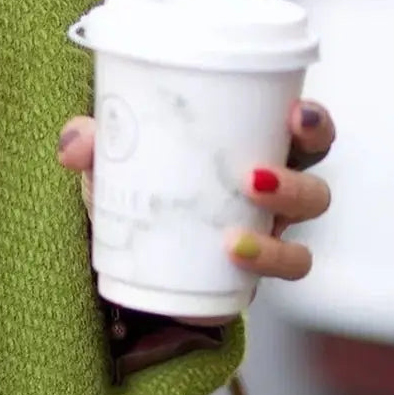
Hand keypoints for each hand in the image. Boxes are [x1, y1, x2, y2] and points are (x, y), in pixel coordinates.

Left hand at [57, 100, 334, 321]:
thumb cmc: (137, 189)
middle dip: (296, 183)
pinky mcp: (249, 280)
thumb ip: (91, 142)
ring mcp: (264, 241)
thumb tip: (77, 143)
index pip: (307, 133)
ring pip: (301, 243)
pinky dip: (261, 268)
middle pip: (316, 189)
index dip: (316, 123)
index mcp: (254, 151)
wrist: (124, 256)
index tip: (298, 114)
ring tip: (233, 237)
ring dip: (275, 239)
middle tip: (253, 177)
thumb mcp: (111, 159)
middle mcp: (271, 198)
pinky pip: (274, 280)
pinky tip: (231, 259)